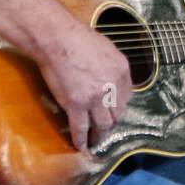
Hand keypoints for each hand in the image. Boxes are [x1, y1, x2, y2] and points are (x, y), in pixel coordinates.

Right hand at [34, 19, 133, 150]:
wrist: (57, 38)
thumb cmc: (77, 38)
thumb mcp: (106, 50)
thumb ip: (111, 68)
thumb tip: (110, 79)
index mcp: (122, 70)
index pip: (127, 96)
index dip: (118, 106)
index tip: (113, 111)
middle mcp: (113, 86)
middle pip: (117, 113)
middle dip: (111, 122)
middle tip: (105, 128)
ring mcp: (95, 97)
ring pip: (103, 124)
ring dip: (100, 135)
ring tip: (96, 141)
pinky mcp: (76, 105)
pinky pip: (81, 128)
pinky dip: (81, 139)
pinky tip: (80, 145)